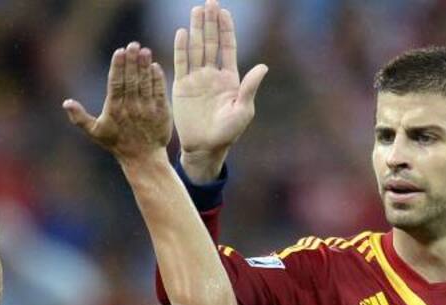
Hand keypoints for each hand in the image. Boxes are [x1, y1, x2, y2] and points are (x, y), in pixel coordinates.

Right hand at [63, 42, 171, 161]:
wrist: (143, 159)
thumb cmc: (117, 143)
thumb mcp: (96, 133)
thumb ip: (80, 118)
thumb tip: (65, 103)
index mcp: (115, 110)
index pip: (116, 84)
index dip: (118, 67)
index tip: (119, 51)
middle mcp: (131, 108)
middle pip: (131, 80)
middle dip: (132, 61)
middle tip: (133, 45)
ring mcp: (147, 110)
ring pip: (145, 84)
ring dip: (145, 66)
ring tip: (144, 51)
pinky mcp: (161, 112)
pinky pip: (159, 92)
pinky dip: (158, 79)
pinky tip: (155, 66)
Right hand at [173, 0, 267, 181]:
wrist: (205, 148)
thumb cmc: (228, 133)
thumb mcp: (243, 111)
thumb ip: (250, 88)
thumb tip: (263, 67)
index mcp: (230, 78)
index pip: (227, 47)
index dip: (226, 29)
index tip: (224, 11)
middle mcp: (212, 74)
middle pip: (211, 42)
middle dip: (211, 22)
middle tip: (209, 2)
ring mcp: (196, 79)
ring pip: (196, 48)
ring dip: (196, 29)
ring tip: (196, 11)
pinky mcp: (181, 87)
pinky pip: (181, 63)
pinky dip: (181, 48)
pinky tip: (182, 33)